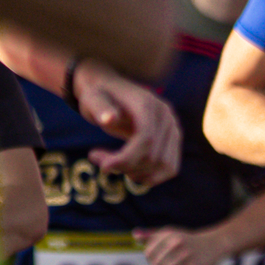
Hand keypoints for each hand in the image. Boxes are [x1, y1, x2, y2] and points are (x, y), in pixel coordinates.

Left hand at [72, 64, 180, 183]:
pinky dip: (150, 176)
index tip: (104, 167)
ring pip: (165, 166)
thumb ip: (99, 108)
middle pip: (154, 156)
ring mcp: (173, 127)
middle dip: (126, 167)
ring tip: (114, 164)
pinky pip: (170, 167)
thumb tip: (109, 119)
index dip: (127, 159)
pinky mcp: (173, 139)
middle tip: (99, 160)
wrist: (111, 88)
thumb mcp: (92, 99)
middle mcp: (166, 115)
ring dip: (138, 174)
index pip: (146, 139)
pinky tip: (129, 170)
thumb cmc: (98, 95)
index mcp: (147, 104)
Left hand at [135, 224, 219, 264]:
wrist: (214, 243)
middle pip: (155, 264)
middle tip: (168, 264)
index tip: (159, 258)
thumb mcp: (170, 233)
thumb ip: (151, 235)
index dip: (151, 259)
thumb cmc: (188, 240)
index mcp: (168, 234)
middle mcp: (176, 242)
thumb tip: (135, 235)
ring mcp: (186, 254)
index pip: (148, 252)